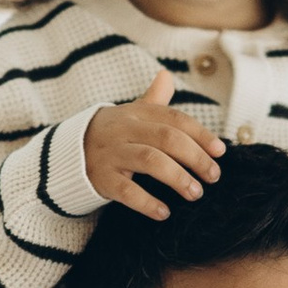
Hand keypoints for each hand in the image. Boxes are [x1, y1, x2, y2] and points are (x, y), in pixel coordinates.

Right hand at [83, 78, 223, 219]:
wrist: (67, 152)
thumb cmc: (111, 134)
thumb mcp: (129, 114)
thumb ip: (153, 100)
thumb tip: (167, 75)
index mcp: (136, 113)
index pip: (174, 119)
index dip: (200, 134)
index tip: (220, 151)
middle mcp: (125, 130)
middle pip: (166, 138)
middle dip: (195, 157)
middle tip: (213, 176)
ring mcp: (112, 154)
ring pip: (150, 161)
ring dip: (177, 178)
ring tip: (195, 193)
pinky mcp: (102, 178)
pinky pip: (126, 191)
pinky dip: (147, 202)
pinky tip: (164, 212)